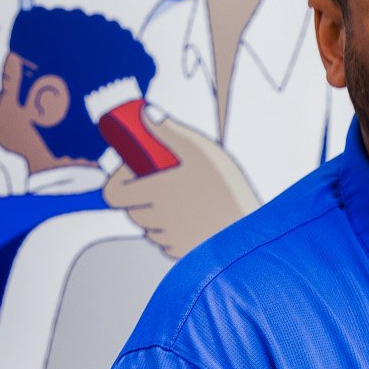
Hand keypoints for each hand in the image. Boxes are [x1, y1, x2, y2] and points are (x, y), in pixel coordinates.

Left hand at [103, 115, 260, 259]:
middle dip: (138, 196)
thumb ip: (169, 131)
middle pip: (130, 211)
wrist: (255, 228)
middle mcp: (157, 219)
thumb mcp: (201, 150)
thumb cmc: (229, 188)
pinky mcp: (183, 254)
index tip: (133, 172)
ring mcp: (169, 239)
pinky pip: (166, 243)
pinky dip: (171, 232)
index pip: (112, 195)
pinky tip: (190, 219)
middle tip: (159, 182)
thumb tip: (145, 113)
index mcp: (155, 192)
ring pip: (148, 228)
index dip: (117, 182)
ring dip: (154, 215)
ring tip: (179, 201)